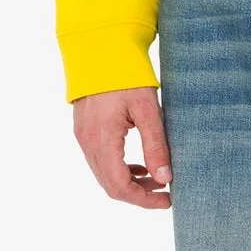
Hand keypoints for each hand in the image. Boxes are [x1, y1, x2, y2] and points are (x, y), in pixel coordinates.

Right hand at [72, 85, 171, 208]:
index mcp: (102, 140)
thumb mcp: (148, 109)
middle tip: (166, 193)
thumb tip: (165, 178)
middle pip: (110, 186)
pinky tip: (139, 165)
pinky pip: (100, 161)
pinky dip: (119, 169)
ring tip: (157, 179)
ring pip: (104, 175)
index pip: (120, 186)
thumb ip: (156, 145)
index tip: (167, 200)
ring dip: (130, 182)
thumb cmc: (126, 76)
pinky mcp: (84, 131)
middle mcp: (87, 143)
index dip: (144, 200)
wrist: (100, 49)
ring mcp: (83, 137)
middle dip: (139, 194)